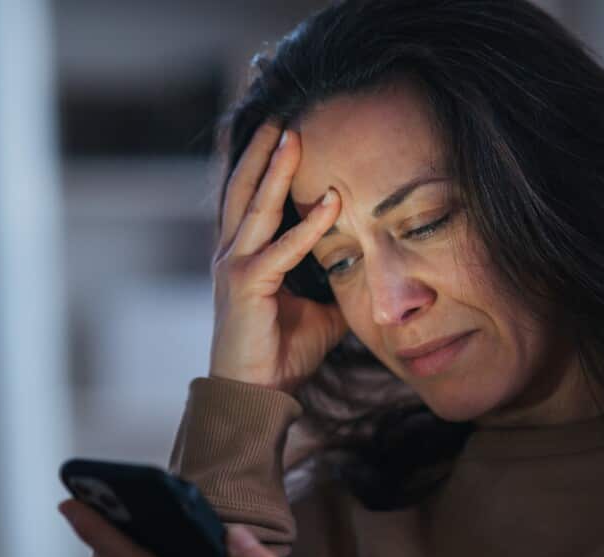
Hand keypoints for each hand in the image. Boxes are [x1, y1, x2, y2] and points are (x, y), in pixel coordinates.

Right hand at [209, 122, 348, 393]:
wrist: (255, 394)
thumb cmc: (280, 354)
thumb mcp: (319, 313)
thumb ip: (335, 286)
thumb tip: (370, 271)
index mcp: (244, 255)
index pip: (251, 199)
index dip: (264, 165)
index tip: (283, 133)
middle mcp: (232, 254)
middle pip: (244, 188)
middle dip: (263, 150)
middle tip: (283, 114)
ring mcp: (234, 267)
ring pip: (254, 206)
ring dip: (276, 169)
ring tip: (293, 135)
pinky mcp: (244, 286)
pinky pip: (281, 249)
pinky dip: (307, 225)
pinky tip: (331, 202)